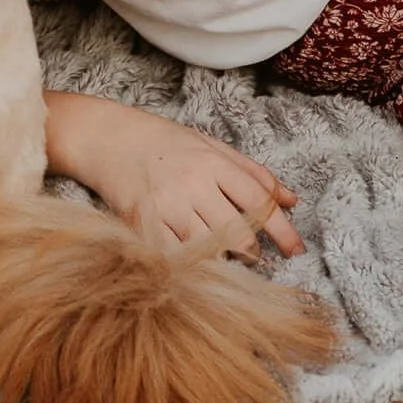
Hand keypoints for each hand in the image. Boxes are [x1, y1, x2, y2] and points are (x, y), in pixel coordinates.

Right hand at [43, 89, 304, 260]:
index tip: (296, 250)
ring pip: (210, 248)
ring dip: (225, 260)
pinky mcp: (144, 222)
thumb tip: (292, 201)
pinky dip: (193, 265)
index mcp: (211, 161)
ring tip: (227, 259)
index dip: (282, 229)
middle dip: (254, 251)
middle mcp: (192, 183)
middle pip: (238, 232)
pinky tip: (198, 264)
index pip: (258, 201)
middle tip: (257, 257)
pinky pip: (177, 255)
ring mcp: (167, 205)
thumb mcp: (210, 145)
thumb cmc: (163, 141)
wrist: (105, 137)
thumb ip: (252, 173)